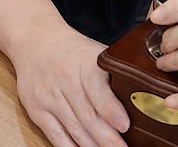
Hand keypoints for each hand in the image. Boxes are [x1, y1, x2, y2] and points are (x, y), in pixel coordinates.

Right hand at [10, 29, 128, 146]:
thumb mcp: (97, 53)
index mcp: (85, 65)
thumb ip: (114, 73)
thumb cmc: (73, 50)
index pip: (98, 90)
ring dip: (92, 146)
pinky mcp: (37, 110)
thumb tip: (142, 94)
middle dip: (107, 137)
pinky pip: (55, 134)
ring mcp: (50, 98)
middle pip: (87, 116)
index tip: (124, 125)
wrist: (36, 41)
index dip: (111, 110)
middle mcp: (66, 82)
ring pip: (73, 128)